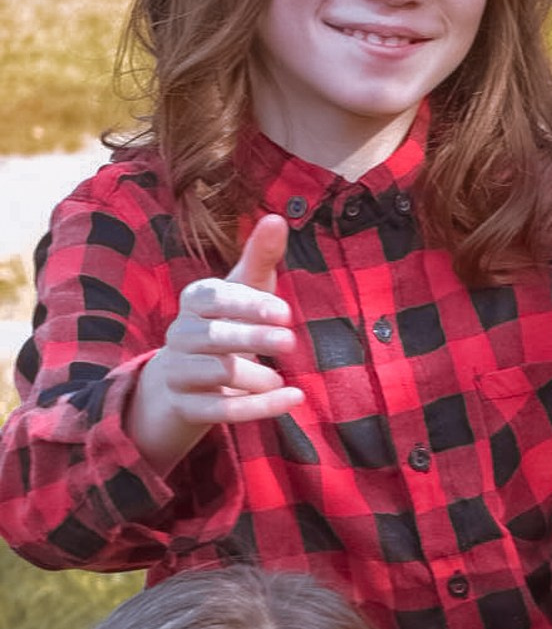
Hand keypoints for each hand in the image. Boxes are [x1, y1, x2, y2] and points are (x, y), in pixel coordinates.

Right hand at [126, 212, 302, 467]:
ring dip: (256, 377)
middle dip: (254, 339)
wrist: (181, 384)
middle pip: (216, 337)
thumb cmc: (224, 326)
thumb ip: (260, 258)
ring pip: (218, 374)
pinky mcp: (188, 408)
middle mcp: (180, 334)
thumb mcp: (242, 291)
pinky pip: (222, 410)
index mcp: (195, 300)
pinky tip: (293, 398)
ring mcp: (180, 372)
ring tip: (280, 377)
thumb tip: (279, 218)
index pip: (216, 298)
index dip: (249, 305)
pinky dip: (261, 407)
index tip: (285, 313)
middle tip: (290, 343)